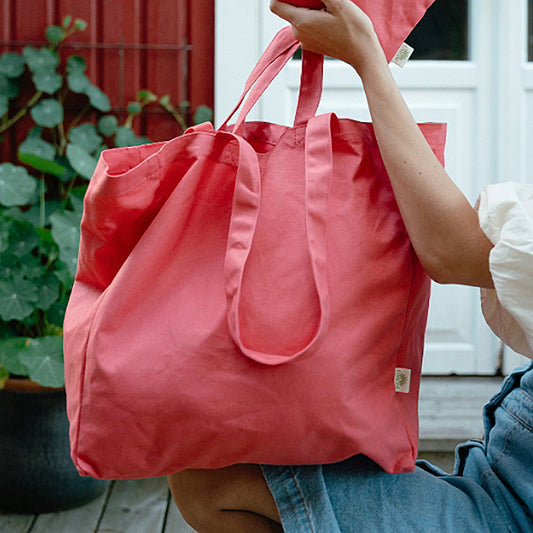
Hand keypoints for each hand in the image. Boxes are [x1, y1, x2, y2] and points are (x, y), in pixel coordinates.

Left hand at [269, 0, 385, 76]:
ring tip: (331, 11)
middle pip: (289, 9)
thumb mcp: (339, 3)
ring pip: (299, 17)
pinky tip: (331, 19)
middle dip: (303, 0)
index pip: (276, 5)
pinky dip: (315, 18)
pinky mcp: (312, 44)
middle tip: (324, 1)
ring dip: (311, 8)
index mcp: (302, 23)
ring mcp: (305, 41)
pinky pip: (308, 26)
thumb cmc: (355, 30)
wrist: (363, 54)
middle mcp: (299, 34)